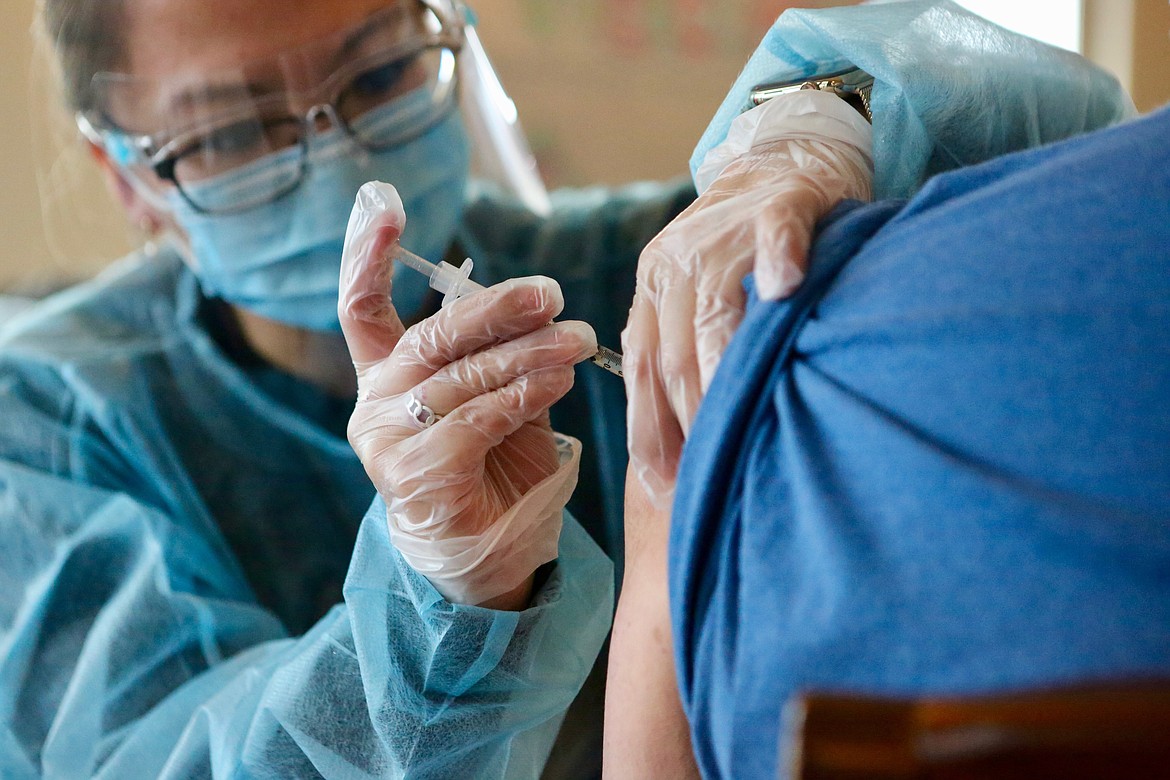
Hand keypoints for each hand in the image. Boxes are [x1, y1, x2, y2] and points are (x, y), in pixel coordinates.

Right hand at [340, 182, 596, 608]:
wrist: (488, 563)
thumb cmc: (495, 473)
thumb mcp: (498, 402)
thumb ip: (499, 356)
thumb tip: (531, 301)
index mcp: (387, 378)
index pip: (361, 307)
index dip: (366, 252)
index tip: (379, 198)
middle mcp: (376, 405)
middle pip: (430, 335)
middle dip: (496, 309)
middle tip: (551, 293)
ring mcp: (387, 443)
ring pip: (461, 377)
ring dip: (527, 354)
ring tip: (576, 340)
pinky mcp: (416, 477)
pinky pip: (475, 419)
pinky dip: (522, 396)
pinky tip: (557, 382)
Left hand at [622, 91, 872, 504]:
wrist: (782, 157)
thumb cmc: (741, 243)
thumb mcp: (691, 288)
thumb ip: (675, 342)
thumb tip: (672, 434)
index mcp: (653, 285)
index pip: (641, 369)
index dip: (648, 431)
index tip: (663, 485)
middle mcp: (677, 261)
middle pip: (673, 354)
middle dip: (687, 423)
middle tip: (709, 475)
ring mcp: (727, 233)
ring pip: (716, 315)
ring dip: (723, 376)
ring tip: (739, 433)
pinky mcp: (781, 205)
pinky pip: (776, 237)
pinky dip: (779, 264)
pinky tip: (786, 293)